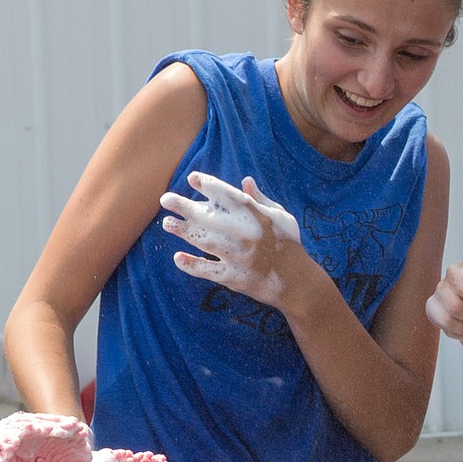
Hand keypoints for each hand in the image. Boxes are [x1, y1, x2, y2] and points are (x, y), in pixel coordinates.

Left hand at [161, 171, 301, 305]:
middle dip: (185, 207)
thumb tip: (245, 180)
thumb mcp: (281, 216)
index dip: (209, 186)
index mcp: (257, 216)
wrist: (296, 282)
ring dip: (183, 232)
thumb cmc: (288, 244)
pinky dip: (192, 265)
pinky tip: (177, 258)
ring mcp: (238, 257)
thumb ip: (260, 200)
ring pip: (204, 242)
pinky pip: (208, 271)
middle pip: (210, 217)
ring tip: (167, 223)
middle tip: (165, 199)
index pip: (229, 196)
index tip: (192, 179)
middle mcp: (246, 234)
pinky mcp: (234, 278)